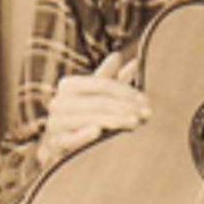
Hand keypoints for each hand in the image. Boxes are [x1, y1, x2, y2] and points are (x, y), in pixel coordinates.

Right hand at [36, 51, 148, 168]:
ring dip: (115, 120)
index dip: (126, 91)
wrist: (58, 145)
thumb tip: (130, 58)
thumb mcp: (95, 96)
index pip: (103, 84)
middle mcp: (60, 102)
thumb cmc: (81, 115)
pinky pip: (70, 138)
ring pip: (90, 119)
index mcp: (69, 86)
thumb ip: (110, 78)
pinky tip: (97, 132)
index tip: (145, 101)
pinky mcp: (56, 143)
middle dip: (126, 107)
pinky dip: (83, 135)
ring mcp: (57, 122)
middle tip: (147, 114)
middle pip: (100, 102)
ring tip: (135, 123)